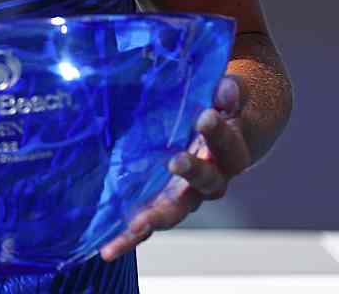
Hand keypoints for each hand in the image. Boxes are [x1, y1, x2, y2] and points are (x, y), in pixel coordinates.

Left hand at [101, 76, 253, 260]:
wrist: (230, 133)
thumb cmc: (219, 107)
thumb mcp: (227, 96)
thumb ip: (228, 92)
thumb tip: (226, 88)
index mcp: (229, 150)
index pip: (229, 143)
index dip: (220, 132)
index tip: (206, 116)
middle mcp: (212, 178)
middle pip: (207, 182)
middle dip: (192, 171)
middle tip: (176, 161)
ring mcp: (186, 196)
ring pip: (175, 211)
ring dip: (157, 217)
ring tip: (138, 223)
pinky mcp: (161, 205)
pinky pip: (146, 226)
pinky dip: (129, 238)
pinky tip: (108, 250)